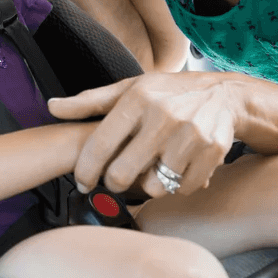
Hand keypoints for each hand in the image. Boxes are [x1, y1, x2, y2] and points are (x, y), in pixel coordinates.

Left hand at [48, 72, 244, 197]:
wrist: (225, 95)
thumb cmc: (168, 93)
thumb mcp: (129, 89)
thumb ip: (90, 102)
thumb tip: (52, 107)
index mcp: (138, 98)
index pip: (99, 145)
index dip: (85, 171)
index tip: (82, 182)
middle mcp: (163, 116)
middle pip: (122, 174)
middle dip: (114, 182)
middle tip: (117, 178)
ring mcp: (190, 135)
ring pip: (153, 186)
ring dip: (148, 184)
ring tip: (150, 168)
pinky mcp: (212, 153)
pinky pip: (181, 188)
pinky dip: (176, 185)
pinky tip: (175, 168)